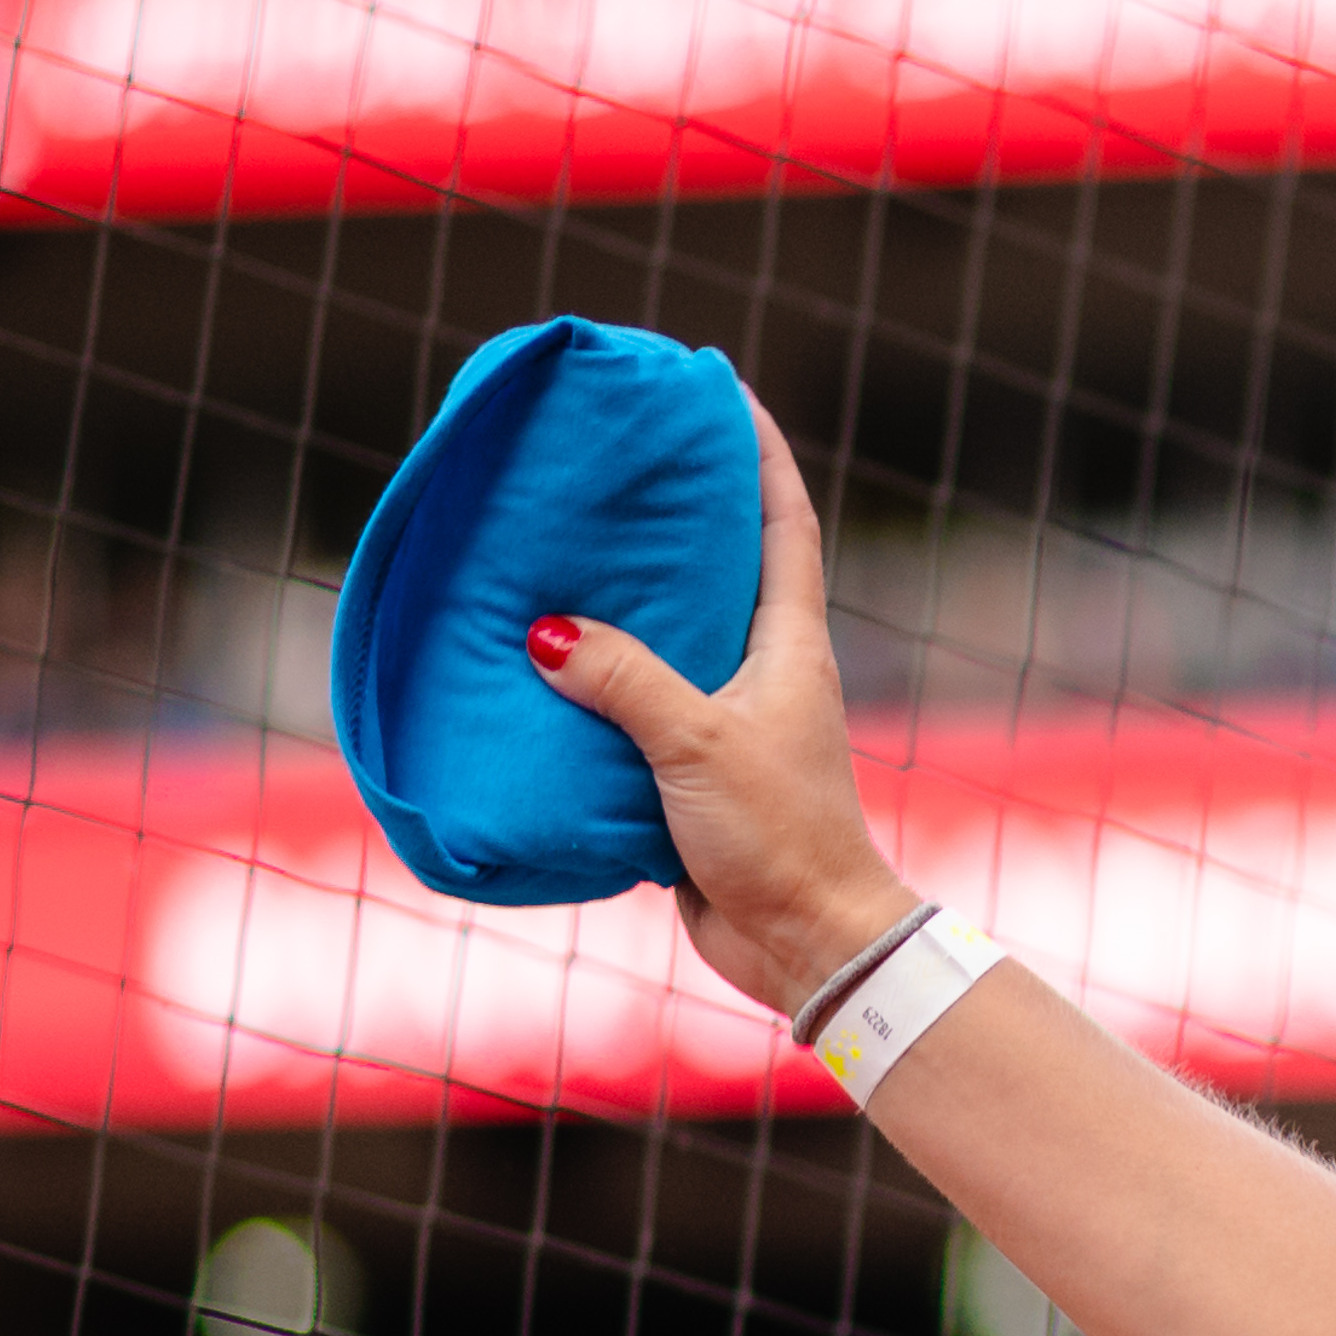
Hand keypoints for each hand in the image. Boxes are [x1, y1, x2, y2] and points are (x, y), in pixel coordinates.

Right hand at [523, 391, 914, 1015]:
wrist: (803, 943)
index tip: (723, 391)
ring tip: (551, 552)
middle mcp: (764, 673)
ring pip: (666, 642)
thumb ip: (624, 681)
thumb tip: (546, 634)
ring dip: (617, 604)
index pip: (782, 524)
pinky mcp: (690, 777)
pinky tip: (532, 666)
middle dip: (669, 519)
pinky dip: (588, 686)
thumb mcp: (697, 742)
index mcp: (790, 646)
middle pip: (717, 572)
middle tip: (608, 463)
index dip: (758, 454)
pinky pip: (631, 711)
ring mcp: (727, 724)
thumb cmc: (777, 834)